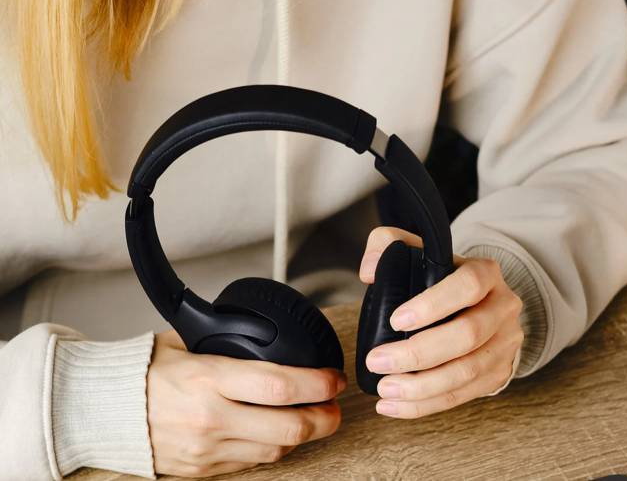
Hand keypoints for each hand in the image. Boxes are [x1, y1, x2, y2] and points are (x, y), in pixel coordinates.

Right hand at [147, 330, 345, 476]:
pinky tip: (280, 434)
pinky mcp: (203, 470)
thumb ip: (228, 350)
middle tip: (336, 406)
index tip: (333, 378)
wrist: (103, 409)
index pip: (279, 385)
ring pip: (276, 449)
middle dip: (325, 418)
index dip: (317, 384)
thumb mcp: (189, 346)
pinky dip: (273, 448)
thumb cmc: (145, 372)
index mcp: (208, 379)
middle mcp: (211, 418)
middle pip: (289, 427)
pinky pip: (252, 463)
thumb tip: (267, 345)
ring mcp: (207, 449)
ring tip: (315, 419)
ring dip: (304, 436)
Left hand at [359, 227, 523, 418]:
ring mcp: (505, 344)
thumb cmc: (441, 279)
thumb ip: (387, 245)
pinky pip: (462, 396)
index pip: (467, 286)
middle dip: (418, 354)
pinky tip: (395, 405)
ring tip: (385, 389)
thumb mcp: (418, 250)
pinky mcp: (498, 373)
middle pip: (467, 335)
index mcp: (486, 273)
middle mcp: (503, 308)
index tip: (395, 321)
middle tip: (378, 361)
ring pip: (466, 372)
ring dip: (421, 387)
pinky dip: (426, 405)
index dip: (432, 305)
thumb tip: (368, 271)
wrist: (481, 304)